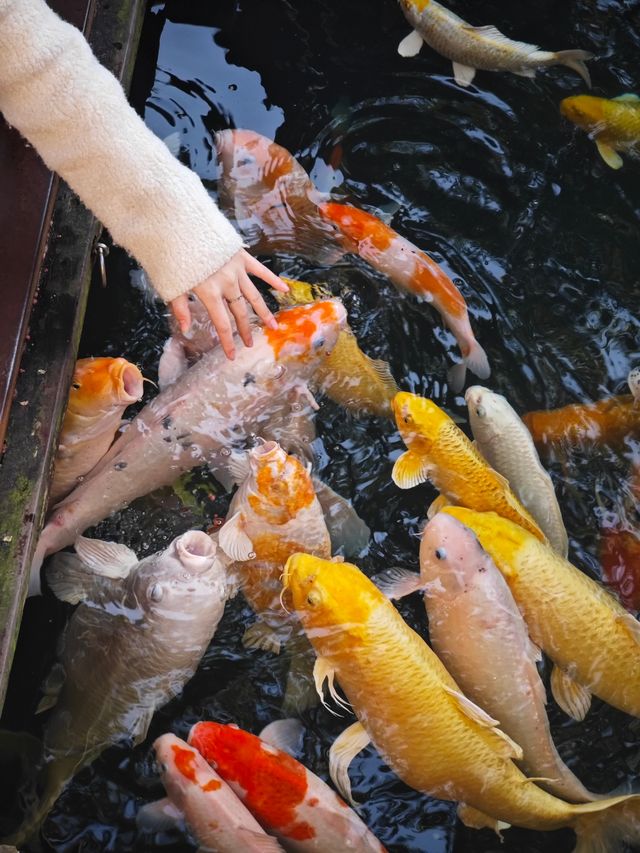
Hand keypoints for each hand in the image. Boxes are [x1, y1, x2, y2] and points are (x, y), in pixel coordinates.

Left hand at [169, 249, 288, 358]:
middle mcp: (227, 283)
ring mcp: (236, 269)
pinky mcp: (241, 256)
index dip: (228, 341)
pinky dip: (272, 280)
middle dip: (245, 329)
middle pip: (239, 312)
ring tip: (272, 326)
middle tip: (251, 343)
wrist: (181, 223)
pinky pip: (260, 270)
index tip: (233, 356)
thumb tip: (186, 330)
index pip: (221, 323)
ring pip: (253, 295)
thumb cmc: (173, 254)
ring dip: (263, 312)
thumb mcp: (171, 283)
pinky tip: (284, 290)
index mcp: (209, 292)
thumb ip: (180, 307)